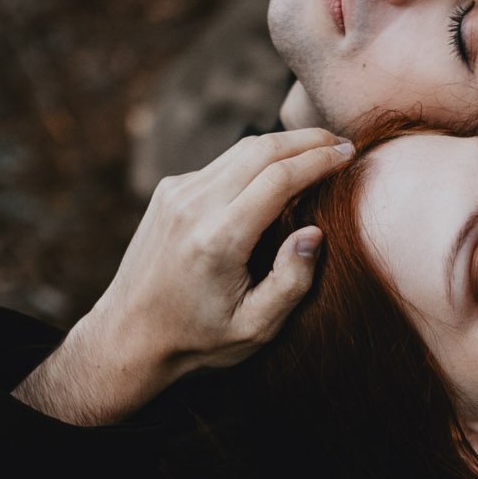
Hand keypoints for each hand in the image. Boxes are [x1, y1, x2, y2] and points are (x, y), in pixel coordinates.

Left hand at [14, 129, 349, 424]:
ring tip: (317, 149)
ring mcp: (176, 193)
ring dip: (282, 144)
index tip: (348, 154)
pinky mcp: (169, 191)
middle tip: (341, 143)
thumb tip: (314, 233)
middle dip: (306, 140)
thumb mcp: (256, 328)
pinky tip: (278, 172)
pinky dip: (255, 161)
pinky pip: (222, 165)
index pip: (278, 178)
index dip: (319, 160)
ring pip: (240, 151)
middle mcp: (193, 206)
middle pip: (261, 150)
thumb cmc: (198, 338)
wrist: (128, 334)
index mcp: (218, 239)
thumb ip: (291, 282)